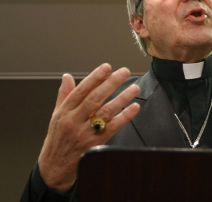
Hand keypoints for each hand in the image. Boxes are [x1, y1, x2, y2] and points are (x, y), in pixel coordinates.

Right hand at [38, 64, 139, 192]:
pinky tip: (134, 107)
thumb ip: (64, 95)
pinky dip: (124, 116)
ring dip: (122, 98)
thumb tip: (67, 77)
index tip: (107, 67)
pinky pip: (113, 127)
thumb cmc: (58, 139)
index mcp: (65, 111)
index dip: (95, 77)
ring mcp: (85, 132)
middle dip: (111, 83)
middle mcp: (74, 120)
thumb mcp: (56, 116)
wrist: (55, 167)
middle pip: (95, 98)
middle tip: (124, 72)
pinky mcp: (96, 143)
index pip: (81, 90)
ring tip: (134, 88)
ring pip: (106, 111)